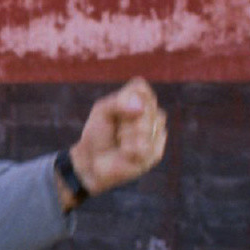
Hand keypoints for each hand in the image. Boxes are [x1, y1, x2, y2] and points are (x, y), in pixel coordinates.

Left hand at [64, 78, 165, 201]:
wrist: (93, 160)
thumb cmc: (98, 133)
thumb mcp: (101, 111)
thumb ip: (117, 103)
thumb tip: (140, 108)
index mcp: (140, 98)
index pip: (141, 88)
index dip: (125, 99)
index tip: (114, 109)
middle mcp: (152, 113)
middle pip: (145, 108)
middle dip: (124, 120)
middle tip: (116, 129)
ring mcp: (157, 132)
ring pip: (145, 128)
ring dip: (126, 136)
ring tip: (120, 141)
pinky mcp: (157, 152)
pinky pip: (145, 147)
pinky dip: (129, 150)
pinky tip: (124, 153)